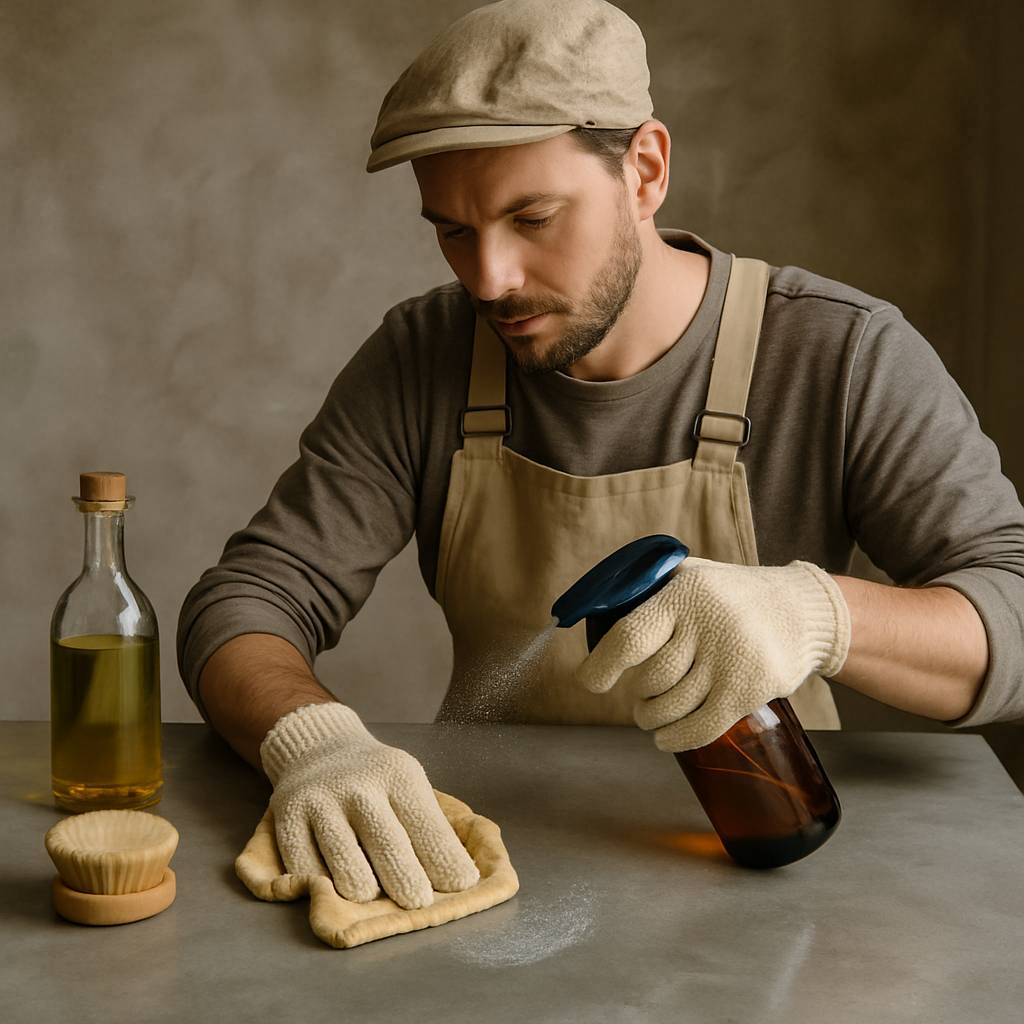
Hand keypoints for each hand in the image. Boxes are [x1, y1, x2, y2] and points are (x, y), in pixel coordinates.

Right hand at [260, 703, 479, 909]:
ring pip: (347, 867)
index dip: (444, 860)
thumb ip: (425, 825)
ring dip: (365, 890)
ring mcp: (320, 802)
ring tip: (373, 894)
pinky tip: (335, 887)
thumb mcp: (407, 785)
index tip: (460, 885)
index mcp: (397, 774)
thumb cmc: (376, 780)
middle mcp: (358, 785)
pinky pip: (308, 870)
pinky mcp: (287, 819)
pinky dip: (324, 886)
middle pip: (389, 848)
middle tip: (418, 903)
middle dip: (408, 882)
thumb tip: (457, 880)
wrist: (319, 748)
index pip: (426, 826)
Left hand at [576, 558, 850, 750]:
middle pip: (649, 679)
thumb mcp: (693, 572)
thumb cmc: (732, 593)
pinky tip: (665, 737)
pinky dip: (675, 738)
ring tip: (650, 713)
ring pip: (670, 707)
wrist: (803, 610)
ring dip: (651, 718)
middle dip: (637, 693)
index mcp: (684, 595)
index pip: (630, 638)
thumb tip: (598, 607)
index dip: (602, 666)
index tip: (591, 682)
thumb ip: (651, 586)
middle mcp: (707, 626)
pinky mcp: (749, 691)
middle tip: (639, 693)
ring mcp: (730, 661)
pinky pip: (700, 728)